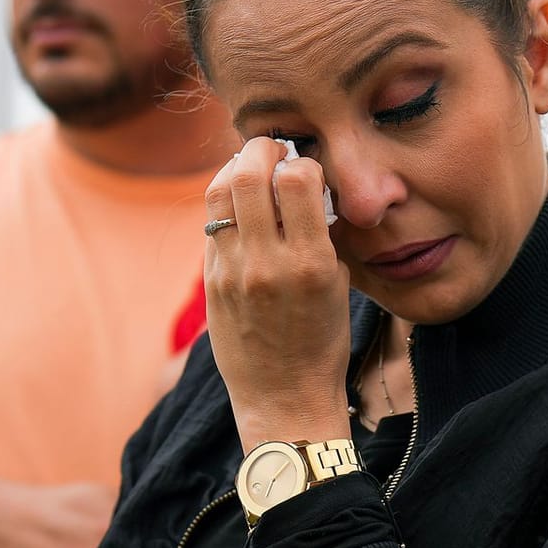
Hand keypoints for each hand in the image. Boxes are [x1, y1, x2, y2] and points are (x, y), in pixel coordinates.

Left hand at [203, 139, 351, 450]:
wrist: (283, 397)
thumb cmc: (322, 341)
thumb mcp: (337, 283)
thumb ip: (320, 232)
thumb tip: (302, 181)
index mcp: (310, 262)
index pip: (298, 178)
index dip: (303, 161)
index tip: (306, 168)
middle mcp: (267, 263)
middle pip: (249, 174)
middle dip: (262, 150)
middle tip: (272, 150)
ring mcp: (232, 271)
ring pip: (219, 192)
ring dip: (236, 169)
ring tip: (251, 169)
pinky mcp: (210, 281)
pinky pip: (212, 223)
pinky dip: (225, 204)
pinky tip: (239, 206)